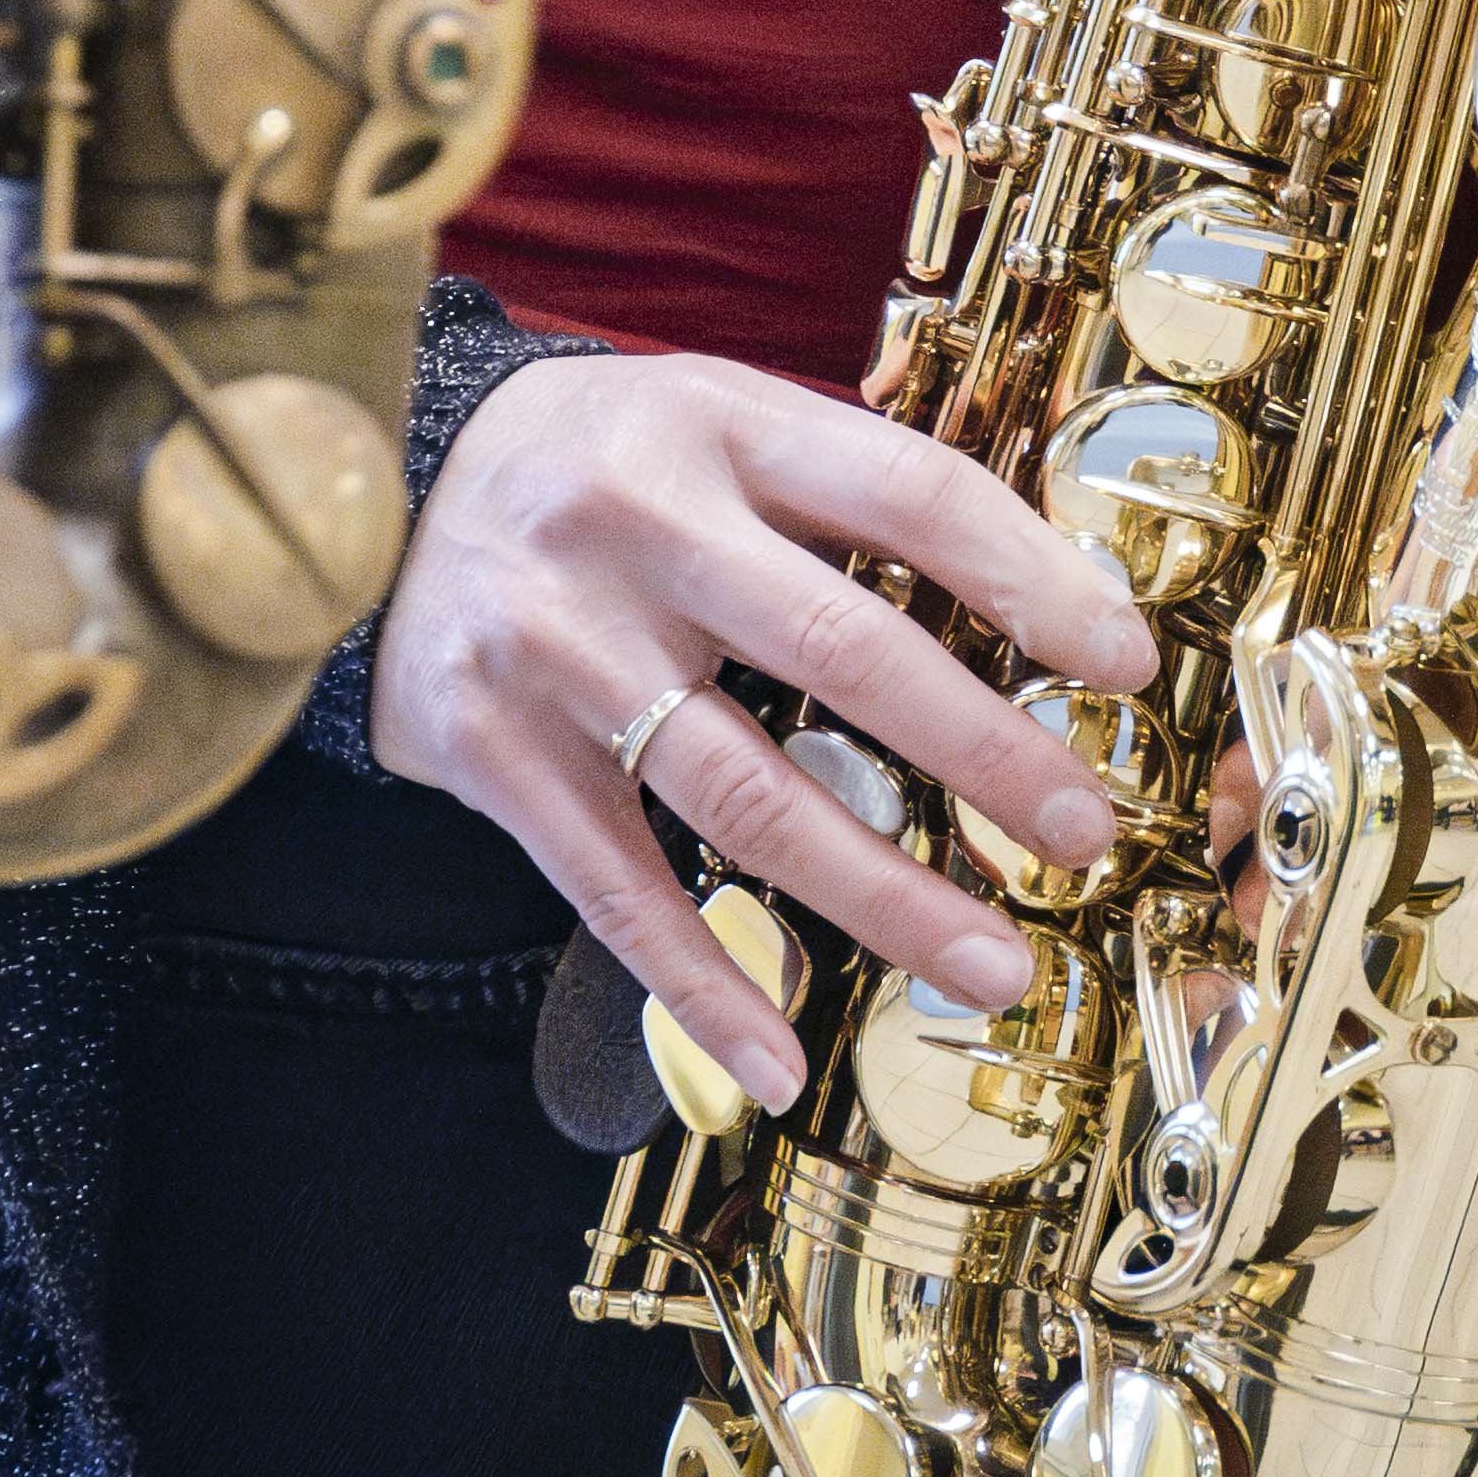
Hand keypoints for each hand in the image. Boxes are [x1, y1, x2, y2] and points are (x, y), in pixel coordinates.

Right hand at [368, 355, 1166, 1114]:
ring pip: (745, 794)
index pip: (908, 492)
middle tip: (1082, 831)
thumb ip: (850, 491)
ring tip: (989, 965)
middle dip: (981, 751)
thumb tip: (1051, 594)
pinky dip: (702, 982)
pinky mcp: (493, 753)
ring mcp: (559, 648)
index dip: (1030, 578)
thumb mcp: (715, 420)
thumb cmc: (596, 467)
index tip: (1125, 661)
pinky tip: (779, 1056)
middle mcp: (637, 529)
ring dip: (880, 897)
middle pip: (840, 649)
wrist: (352, 496)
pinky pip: (617, 888)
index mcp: (719, 424)